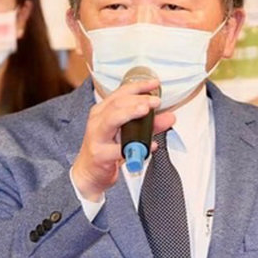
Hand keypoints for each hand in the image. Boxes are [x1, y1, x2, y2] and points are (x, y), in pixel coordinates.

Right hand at [70, 76, 174, 201]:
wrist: (88, 174)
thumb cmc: (106, 150)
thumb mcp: (127, 134)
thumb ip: (148, 125)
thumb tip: (169, 117)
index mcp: (103, 112)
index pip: (120, 93)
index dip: (138, 86)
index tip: (154, 83)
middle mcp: (98, 121)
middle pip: (116, 104)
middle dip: (138, 99)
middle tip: (155, 101)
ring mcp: (97, 137)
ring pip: (112, 120)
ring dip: (130, 113)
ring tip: (145, 111)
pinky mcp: (100, 155)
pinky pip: (118, 150)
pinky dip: (136, 147)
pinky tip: (150, 146)